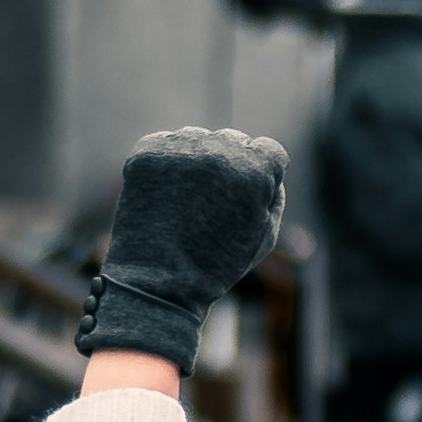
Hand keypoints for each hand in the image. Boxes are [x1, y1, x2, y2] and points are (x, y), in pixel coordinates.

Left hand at [80, 128, 287, 372]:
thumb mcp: (264, 236)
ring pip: (199, 138)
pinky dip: (169, 163)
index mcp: (254, 171)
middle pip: (234, 141)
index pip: (269, 150)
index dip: (263, 175)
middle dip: (232, 166)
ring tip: (188, 201)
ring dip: (199, 160)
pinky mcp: (146, 153)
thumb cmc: (217, 265)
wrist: (158, 282)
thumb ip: (274, 194)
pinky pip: (167, 144)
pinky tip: (167, 194)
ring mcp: (180, 149)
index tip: (247, 196)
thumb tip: (267, 165)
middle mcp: (218, 151)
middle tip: (214, 203)